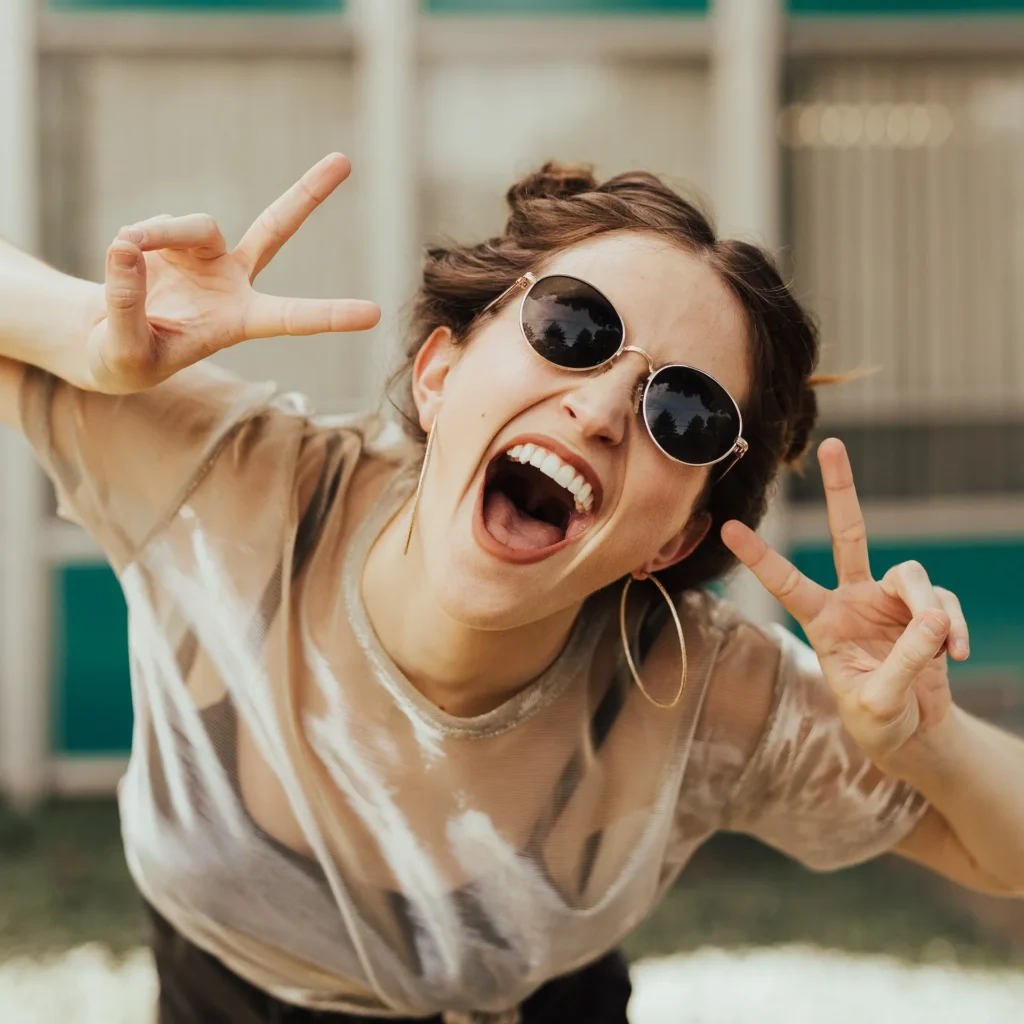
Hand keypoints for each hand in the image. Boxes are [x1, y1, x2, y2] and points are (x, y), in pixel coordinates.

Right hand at [84, 153, 379, 393]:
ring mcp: (206, 255)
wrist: (108, 340)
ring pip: (195, 225)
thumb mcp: (125, 352)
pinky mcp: (174, 238)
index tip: (374, 315)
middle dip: (307, 194)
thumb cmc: (127, 360)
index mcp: (240, 321)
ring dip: (160, 234)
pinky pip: (157, 225)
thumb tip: (125, 247)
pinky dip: (138, 237)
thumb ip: (127, 305)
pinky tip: (124, 256)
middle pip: (275, 229)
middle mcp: (233, 282)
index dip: (331, 315)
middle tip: (344, 160)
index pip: (292, 318)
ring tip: (128, 251)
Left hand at [721, 438, 968, 769]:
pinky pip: (943, 604)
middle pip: (848, 534)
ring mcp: (890, 601)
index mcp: (821, 621)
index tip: (728, 528)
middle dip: (841, 490)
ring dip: (930, 608)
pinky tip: (954, 654)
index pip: (786, 583)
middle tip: (833, 443)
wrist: (914, 733)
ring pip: (912, 575)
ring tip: (940, 646)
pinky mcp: (925, 610)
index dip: (760, 556)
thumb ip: (903, 664)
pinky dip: (953, 627)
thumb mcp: (877, 704)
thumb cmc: (878, 721)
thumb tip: (934, 620)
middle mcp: (852, 600)